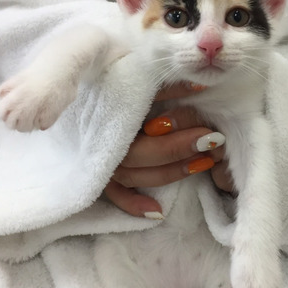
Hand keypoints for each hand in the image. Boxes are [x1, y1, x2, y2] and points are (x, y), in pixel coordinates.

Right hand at [104, 83, 233, 216]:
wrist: (76, 95)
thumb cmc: (113, 84)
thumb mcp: (135, 75)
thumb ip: (162, 82)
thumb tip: (200, 84)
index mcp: (107, 111)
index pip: (138, 115)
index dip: (170, 112)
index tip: (202, 103)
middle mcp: (100, 139)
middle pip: (139, 153)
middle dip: (178, 148)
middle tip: (210, 137)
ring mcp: (99, 161)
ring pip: (134, 175)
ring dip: (171, 172)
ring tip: (206, 161)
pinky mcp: (99, 176)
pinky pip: (115, 195)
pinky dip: (133, 204)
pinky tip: (157, 211)